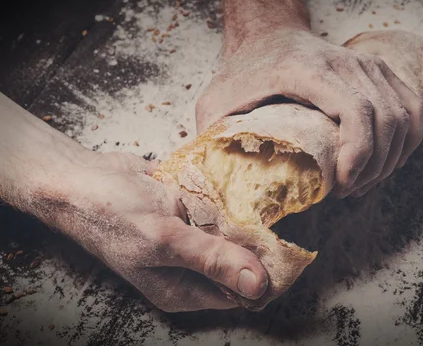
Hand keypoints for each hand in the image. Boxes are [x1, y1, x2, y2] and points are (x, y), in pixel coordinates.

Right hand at [40, 151, 267, 311]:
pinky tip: (243, 184)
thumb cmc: (113, 215)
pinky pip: (222, 210)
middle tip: (281, 217)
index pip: (243, 293)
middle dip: (261, 244)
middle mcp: (190, 269)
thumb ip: (212, 261)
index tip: (290, 249)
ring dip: (249, 218)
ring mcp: (191, 240)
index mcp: (185, 290)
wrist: (82, 178)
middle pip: (242, 263)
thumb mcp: (165, 241)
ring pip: (235, 234)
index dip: (268, 275)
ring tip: (269, 198)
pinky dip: (232, 199)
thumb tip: (259, 284)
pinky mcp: (190, 213)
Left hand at [196, 29, 422, 197]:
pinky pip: (411, 109)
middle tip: (347, 192)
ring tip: (361, 183)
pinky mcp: (381, 71)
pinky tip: (385, 163)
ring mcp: (369, 64)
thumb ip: (213, 137)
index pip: (355, 110)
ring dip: (390, 159)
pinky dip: (406, 142)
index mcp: (310, 70)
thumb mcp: (217, 100)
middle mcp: (348, 62)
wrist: (271, 35)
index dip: (358, 154)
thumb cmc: (246, 70)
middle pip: (386, 119)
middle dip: (374, 167)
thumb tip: (218, 184)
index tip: (342, 185)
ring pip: (404, 116)